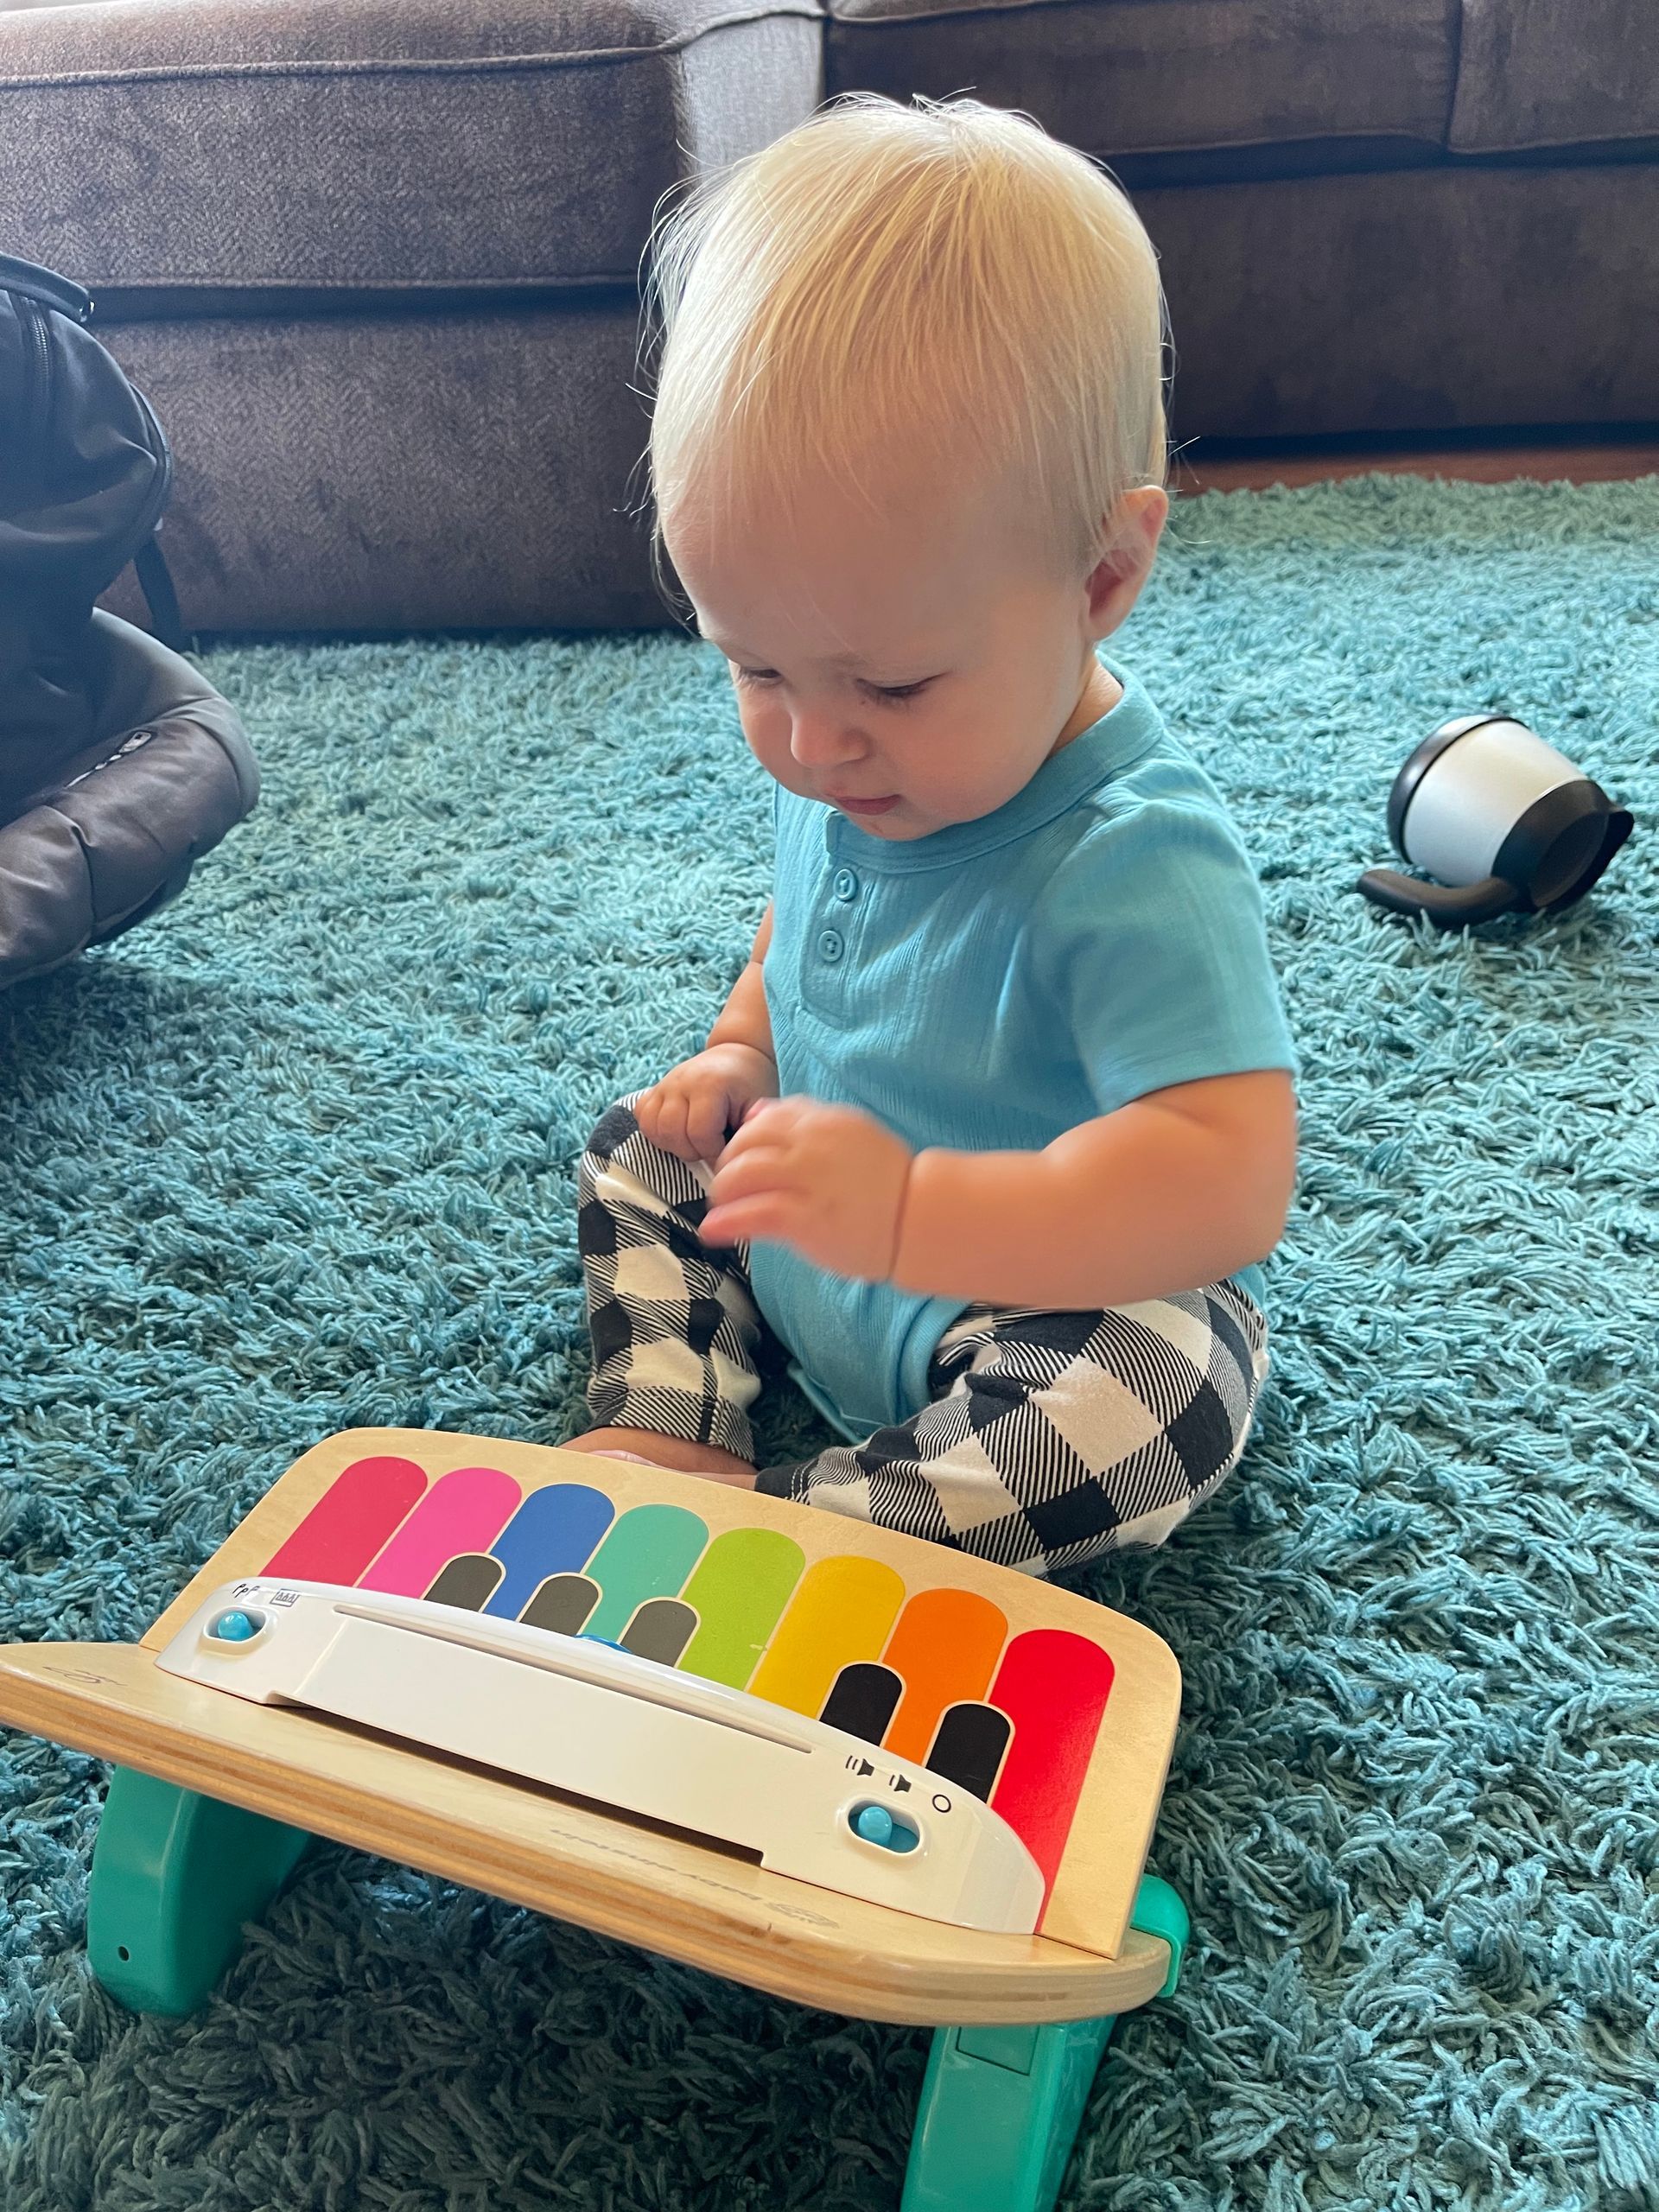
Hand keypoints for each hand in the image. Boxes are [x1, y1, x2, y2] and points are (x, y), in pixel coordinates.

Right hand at [634, 1044, 779, 1167]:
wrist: (736, 1056)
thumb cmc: (750, 1086)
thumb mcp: (756, 1108)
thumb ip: (745, 1135)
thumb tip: (728, 1165)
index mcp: (710, 1084)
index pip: (699, 1133)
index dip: (712, 1152)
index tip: (725, 1153)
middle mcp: (681, 1082)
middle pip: (672, 1132)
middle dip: (691, 1151)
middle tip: (709, 1149)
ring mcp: (664, 1084)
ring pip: (652, 1127)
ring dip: (672, 1145)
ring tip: (693, 1143)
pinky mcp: (654, 1089)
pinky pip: (642, 1117)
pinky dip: (655, 1132)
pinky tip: (677, 1133)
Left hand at [698, 1095, 913, 1281]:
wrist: (922, 1218)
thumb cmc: (889, 1184)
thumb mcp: (850, 1134)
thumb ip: (805, 1122)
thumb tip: (756, 1112)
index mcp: (825, 1120)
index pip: (766, 1118)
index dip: (744, 1140)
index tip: (740, 1159)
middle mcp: (813, 1144)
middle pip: (746, 1143)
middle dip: (727, 1165)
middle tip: (725, 1186)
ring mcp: (809, 1180)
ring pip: (742, 1175)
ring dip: (723, 1192)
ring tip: (719, 1209)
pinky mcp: (807, 1218)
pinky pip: (753, 1214)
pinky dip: (726, 1222)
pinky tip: (714, 1231)